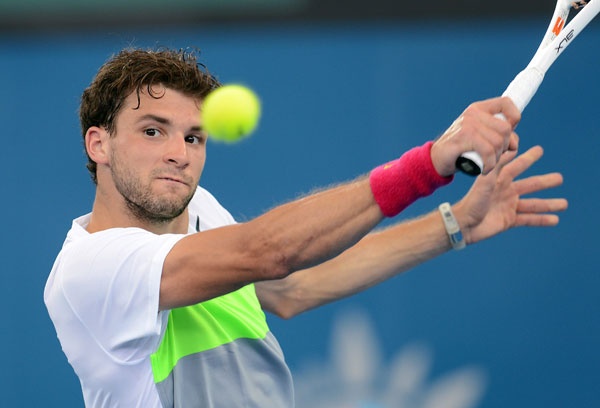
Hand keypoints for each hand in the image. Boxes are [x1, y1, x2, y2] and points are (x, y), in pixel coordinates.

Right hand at [430, 97, 520, 176]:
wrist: (435, 160)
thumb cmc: (460, 151)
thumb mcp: (480, 138)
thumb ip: (497, 135)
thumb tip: (514, 142)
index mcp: (478, 109)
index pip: (506, 103)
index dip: (514, 117)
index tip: (509, 134)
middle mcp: (473, 114)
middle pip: (505, 128)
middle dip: (505, 147)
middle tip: (494, 157)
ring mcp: (467, 124)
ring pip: (498, 142)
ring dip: (496, 159)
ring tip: (488, 164)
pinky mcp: (463, 137)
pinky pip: (488, 151)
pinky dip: (490, 164)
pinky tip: (484, 169)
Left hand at [452, 145, 567, 244]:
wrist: (463, 224)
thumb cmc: (471, 201)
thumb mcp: (485, 181)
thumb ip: (497, 166)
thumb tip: (507, 148)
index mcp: (500, 180)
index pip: (517, 165)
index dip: (528, 158)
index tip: (539, 150)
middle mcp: (506, 192)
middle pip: (530, 185)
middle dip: (545, 182)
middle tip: (560, 178)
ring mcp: (508, 206)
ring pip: (533, 204)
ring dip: (549, 204)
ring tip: (564, 204)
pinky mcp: (508, 220)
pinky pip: (529, 219)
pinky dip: (542, 220)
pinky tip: (555, 220)